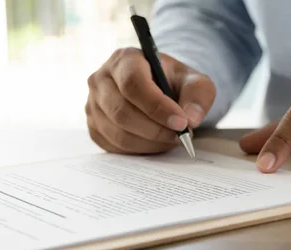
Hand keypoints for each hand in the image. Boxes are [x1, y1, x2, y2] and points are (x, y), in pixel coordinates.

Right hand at [85, 48, 214, 153]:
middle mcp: (101, 79)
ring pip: (118, 133)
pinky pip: (114, 146)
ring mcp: (92, 104)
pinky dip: (139, 150)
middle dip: (155, 130)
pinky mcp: (93, 126)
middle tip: (180, 136)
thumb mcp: (193, 81)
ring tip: (170, 139)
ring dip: (149, 143)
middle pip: (121, 112)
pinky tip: (155, 142)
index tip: (181, 123)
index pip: (133, 84)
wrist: (157, 90)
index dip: (157, 106)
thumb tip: (191, 119)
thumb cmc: (173, 83)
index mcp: (124, 59)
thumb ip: (198, 95)